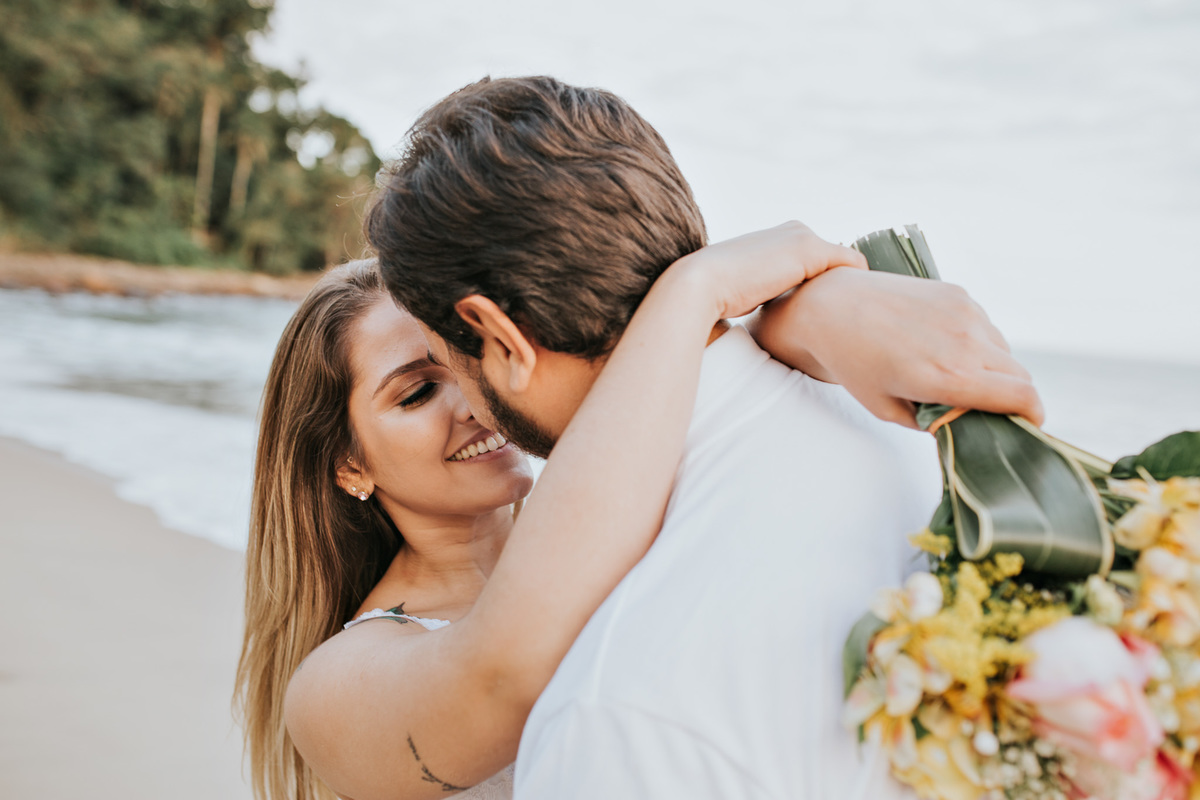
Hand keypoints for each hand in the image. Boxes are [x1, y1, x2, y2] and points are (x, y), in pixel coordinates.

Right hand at [667, 221, 867, 320]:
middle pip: (835, 260)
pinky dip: (858, 283)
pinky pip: (853, 263)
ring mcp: (803, 236)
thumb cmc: (717, 295)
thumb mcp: (746, 287)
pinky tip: (852, 306)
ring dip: (849, 286)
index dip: (822, 285)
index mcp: (777, 237)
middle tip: (843, 314)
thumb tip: (772, 309)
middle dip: (840, 284)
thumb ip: (766, 289)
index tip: (824, 311)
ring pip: (846, 263)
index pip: (814, 260)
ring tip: (851, 312)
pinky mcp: (811, 250)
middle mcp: (793, 229)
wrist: (701, 284)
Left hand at [749, 268, 1044, 428]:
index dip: (1033, 416)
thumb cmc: (855, 366)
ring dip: (993, 368)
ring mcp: (965, 312)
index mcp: (950, 376)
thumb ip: (938, 421)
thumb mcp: (891, 409)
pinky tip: (940, 345)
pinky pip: (985, 327)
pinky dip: (976, 342)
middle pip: (1020, 375)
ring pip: (1004, 350)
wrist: (829, 308)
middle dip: (1011, 395)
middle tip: (985, 407)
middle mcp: (965, 341)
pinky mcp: (958, 293)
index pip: (1023, 396)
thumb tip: (971, 424)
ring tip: (952, 374)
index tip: (1026, 425)